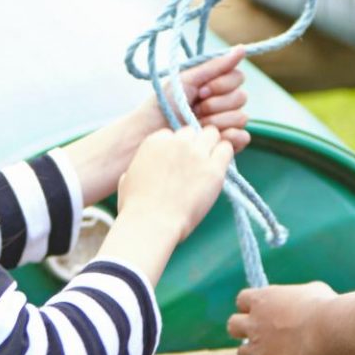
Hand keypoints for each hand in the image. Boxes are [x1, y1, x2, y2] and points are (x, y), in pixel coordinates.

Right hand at [117, 126, 234, 241]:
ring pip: (213, 135)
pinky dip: (224, 156)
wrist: (151, 223)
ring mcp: (196, 154)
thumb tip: (138, 171)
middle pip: (194, 131)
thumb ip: (137, 167)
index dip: (178, 148)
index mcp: (155, 141)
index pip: (174, 134)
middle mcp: (177, 142)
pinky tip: (218, 170)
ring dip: (212, 146)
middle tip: (196, 163)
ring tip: (209, 165)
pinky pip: (226, 150)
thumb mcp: (127, 180)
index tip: (178, 162)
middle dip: (195, 144)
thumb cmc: (136, 207)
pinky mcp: (213, 169)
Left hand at [141, 47, 252, 149]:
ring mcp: (226, 125)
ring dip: (216, 120)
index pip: (238, 78)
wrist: (150, 133)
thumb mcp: (187, 80)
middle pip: (241, 97)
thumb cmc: (163, 104)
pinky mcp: (226, 145)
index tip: (200, 90)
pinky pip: (243, 137)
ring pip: (241, 117)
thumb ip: (215, 66)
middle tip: (195, 109)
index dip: (221, 84)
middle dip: (216, 103)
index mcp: (216, 86)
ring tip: (196, 125)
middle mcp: (224, 104)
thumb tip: (241, 48)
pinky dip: (229, 136)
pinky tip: (211, 137)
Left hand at [230, 281, 337, 354]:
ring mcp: (258, 350)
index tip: (263, 313)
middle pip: (233, 326)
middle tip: (262, 336)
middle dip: (244, 332)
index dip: (250, 307)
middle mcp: (254, 324)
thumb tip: (307, 301)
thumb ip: (300, 297)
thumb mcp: (313, 291)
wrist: (330, 332)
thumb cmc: (327, 307)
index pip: (242, 300)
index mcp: (263, 300)